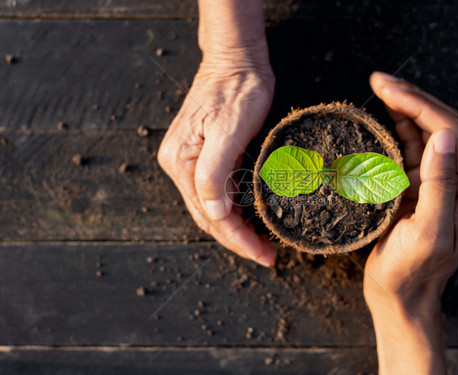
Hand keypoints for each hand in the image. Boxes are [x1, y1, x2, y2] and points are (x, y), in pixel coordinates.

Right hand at [157, 58, 275, 266]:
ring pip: (214, 208)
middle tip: (267, 255)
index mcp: (182, 162)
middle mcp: (181, 165)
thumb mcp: (228, 128)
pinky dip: (235, 210)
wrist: (237, 60)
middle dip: (238, 240)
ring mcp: (191, 161)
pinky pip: (219, 192)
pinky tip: (251, 218)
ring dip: (237, 228)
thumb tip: (214, 213)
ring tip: (262, 243)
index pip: (210, 214)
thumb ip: (215, 173)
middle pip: (210, 216)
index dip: (237, 239)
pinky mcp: (205, 155)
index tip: (263, 255)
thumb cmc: (236, 88)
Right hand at [363, 72, 457, 373]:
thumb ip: (439, 185)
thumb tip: (444, 137)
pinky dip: (394, 131)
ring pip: (423, 134)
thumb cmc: (412, 272)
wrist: (400, 296)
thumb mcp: (429, 233)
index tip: (387, 88)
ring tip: (379, 88)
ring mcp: (436, 184)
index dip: (419, 105)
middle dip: (410, 98)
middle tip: (379, 79)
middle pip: (439, 126)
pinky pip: (408, 151)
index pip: (449, 132)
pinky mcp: (416, 188)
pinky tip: (381, 117)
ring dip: (402, 109)